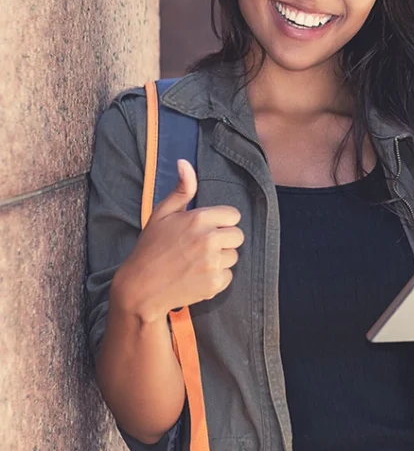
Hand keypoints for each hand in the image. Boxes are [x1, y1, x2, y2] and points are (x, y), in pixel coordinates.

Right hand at [113, 160, 245, 322]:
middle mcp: (209, 239)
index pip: (233, 216)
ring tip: (195, 262)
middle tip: (199, 247)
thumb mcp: (162, 214)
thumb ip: (182, 190)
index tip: (205, 229)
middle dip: (223, 240)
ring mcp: (213, 263)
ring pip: (233, 256)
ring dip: (220, 259)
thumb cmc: (150, 248)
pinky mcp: (215, 283)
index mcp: (199, 219)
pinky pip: (228, 276)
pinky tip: (196, 276)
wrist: (140, 288)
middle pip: (237, 236)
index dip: (220, 222)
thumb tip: (185, 162)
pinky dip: (216, 278)